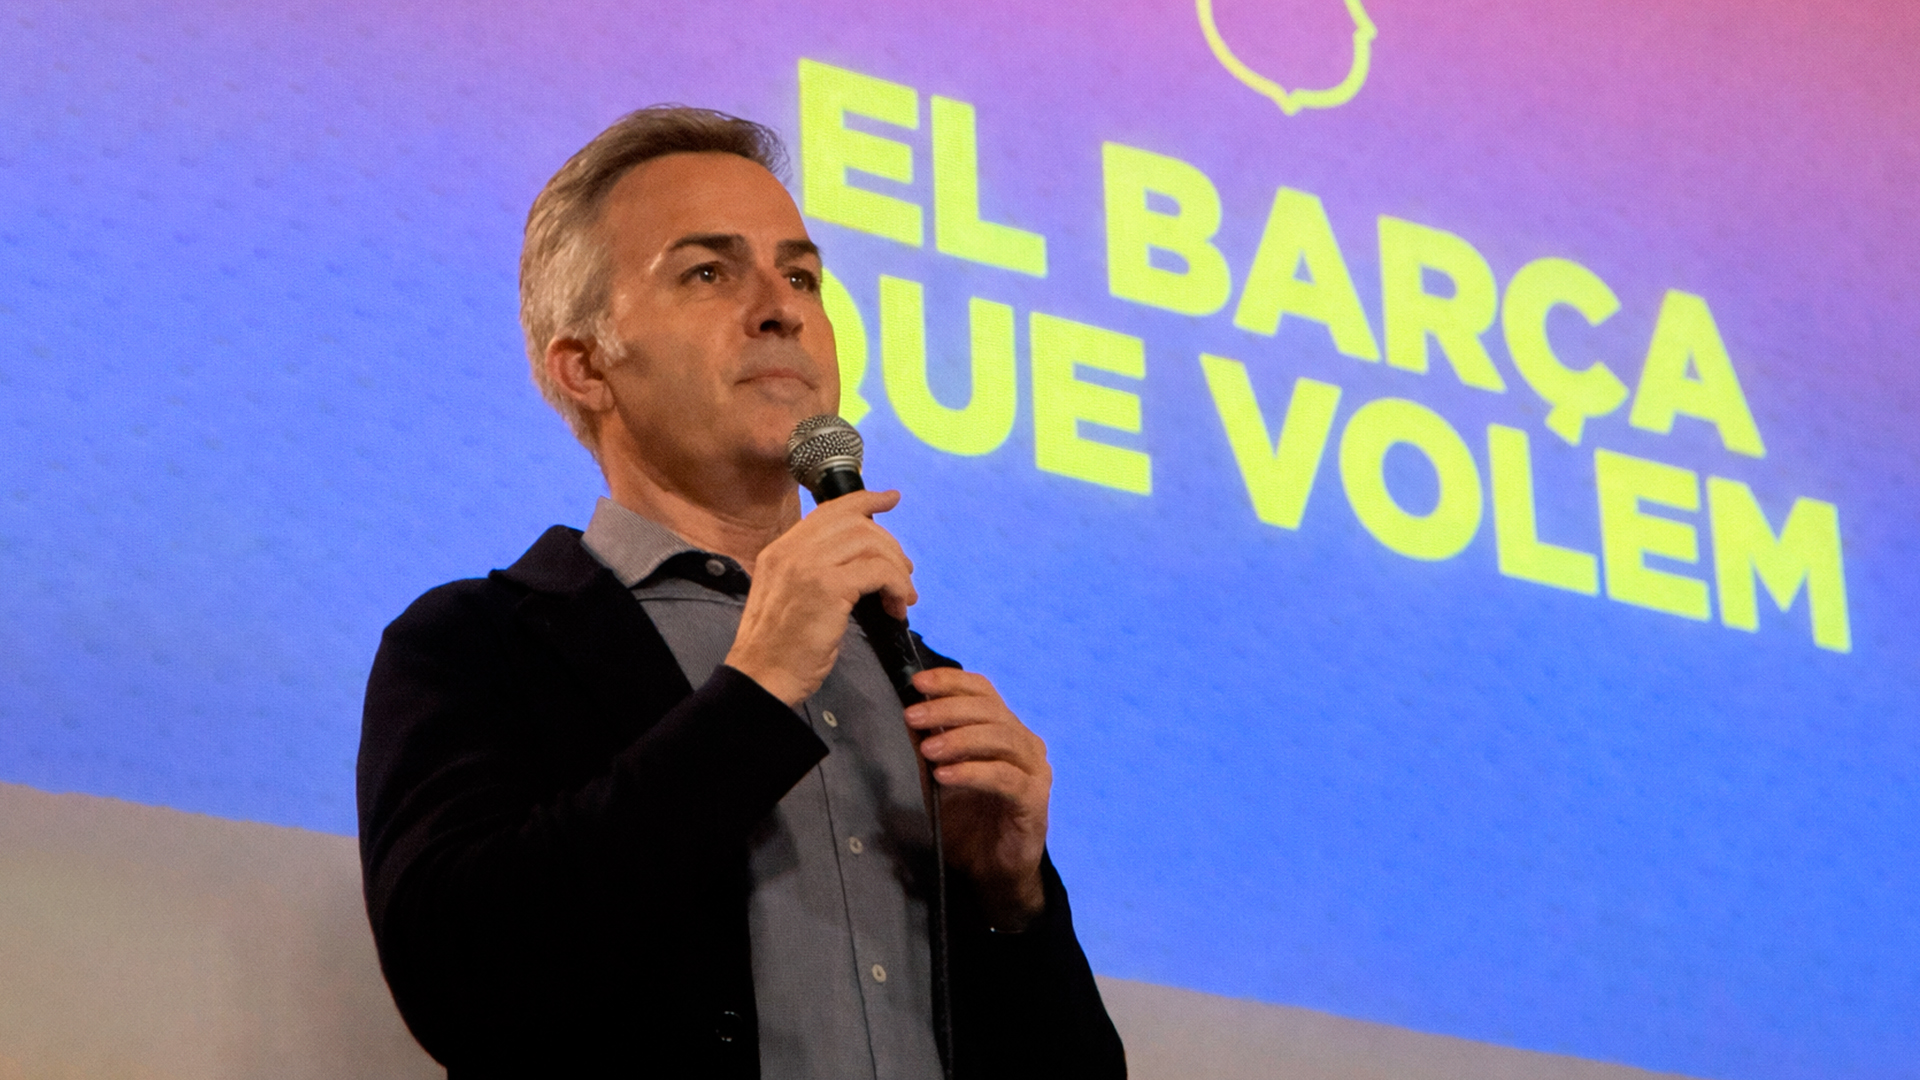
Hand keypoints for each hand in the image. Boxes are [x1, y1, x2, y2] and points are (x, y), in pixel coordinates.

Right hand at [725, 490, 915, 705]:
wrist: (761, 678)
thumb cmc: (779, 649)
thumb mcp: (789, 598)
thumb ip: (814, 572)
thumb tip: (859, 562)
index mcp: (780, 550)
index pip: (829, 511)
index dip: (865, 500)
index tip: (890, 498)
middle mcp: (791, 550)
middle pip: (856, 523)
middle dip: (889, 544)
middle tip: (904, 573)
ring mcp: (808, 566)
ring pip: (870, 543)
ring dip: (896, 568)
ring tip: (902, 596)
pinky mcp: (827, 587)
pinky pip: (878, 570)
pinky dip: (896, 585)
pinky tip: (897, 606)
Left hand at [905, 668, 1050, 928]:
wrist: (992, 874)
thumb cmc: (967, 824)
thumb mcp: (938, 779)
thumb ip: (929, 747)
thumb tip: (909, 713)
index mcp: (1005, 730)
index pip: (983, 692)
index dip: (951, 682)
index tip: (917, 682)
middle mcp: (1025, 744)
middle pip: (990, 711)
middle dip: (948, 710)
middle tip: (913, 716)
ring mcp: (1034, 771)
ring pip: (1001, 739)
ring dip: (959, 739)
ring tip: (927, 750)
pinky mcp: (1034, 801)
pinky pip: (1005, 778)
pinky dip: (973, 772)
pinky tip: (946, 775)